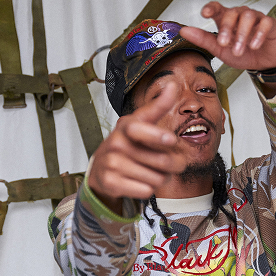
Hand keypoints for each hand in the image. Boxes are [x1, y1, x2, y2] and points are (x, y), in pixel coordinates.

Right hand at [87, 82, 185, 212]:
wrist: (102, 169)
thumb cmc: (128, 144)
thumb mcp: (141, 123)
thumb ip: (158, 106)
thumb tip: (174, 84)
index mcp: (126, 126)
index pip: (139, 128)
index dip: (156, 134)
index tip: (170, 140)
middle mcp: (116, 143)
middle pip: (161, 161)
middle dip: (174, 165)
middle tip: (173, 164)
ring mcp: (111, 163)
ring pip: (155, 178)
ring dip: (160, 178)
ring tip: (152, 172)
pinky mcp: (110, 182)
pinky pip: (144, 190)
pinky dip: (148, 189)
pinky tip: (140, 181)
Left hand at [179, 2, 275, 71]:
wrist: (262, 64)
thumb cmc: (242, 54)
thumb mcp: (219, 50)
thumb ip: (203, 40)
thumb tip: (183, 31)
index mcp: (227, 20)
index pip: (217, 7)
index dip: (211, 8)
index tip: (205, 13)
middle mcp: (240, 15)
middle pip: (232, 12)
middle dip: (227, 29)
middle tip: (224, 44)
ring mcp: (256, 18)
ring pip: (247, 17)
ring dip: (241, 35)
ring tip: (238, 50)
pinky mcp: (270, 24)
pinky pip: (265, 23)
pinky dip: (258, 34)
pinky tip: (254, 45)